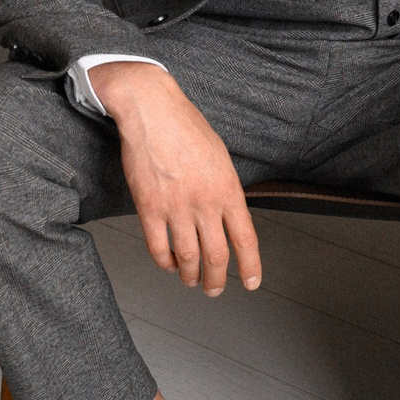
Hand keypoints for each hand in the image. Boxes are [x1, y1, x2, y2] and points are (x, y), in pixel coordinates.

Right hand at [90, 63, 259, 294]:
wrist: (152, 110)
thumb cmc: (187, 128)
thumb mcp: (220, 157)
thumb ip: (225, 189)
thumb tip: (229, 216)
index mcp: (227, 189)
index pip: (245, 238)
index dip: (250, 266)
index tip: (251, 283)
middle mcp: (205, 202)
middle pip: (216, 256)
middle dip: (217, 280)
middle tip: (215, 290)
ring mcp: (176, 207)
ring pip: (187, 258)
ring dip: (191, 276)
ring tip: (191, 281)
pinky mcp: (149, 208)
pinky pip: (158, 248)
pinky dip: (165, 262)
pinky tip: (169, 263)